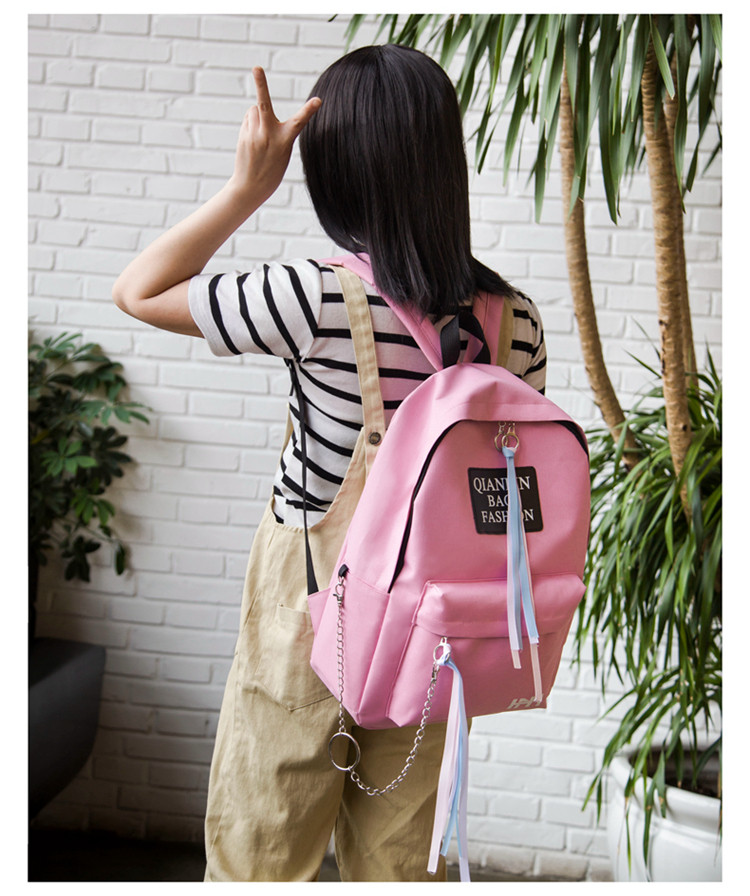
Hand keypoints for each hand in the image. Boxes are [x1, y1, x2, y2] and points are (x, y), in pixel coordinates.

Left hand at [230, 66, 320, 204]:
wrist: (251, 187)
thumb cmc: (272, 170)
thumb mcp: (281, 151)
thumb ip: (273, 128)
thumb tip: (256, 109)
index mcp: (285, 141)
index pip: (300, 122)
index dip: (309, 110)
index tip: (318, 101)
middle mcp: (269, 135)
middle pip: (264, 104)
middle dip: (261, 83)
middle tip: (257, 67)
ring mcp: (254, 135)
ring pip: (255, 110)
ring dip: (257, 116)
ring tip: (259, 135)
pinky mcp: (244, 136)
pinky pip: (249, 120)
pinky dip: (251, 124)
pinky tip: (253, 141)